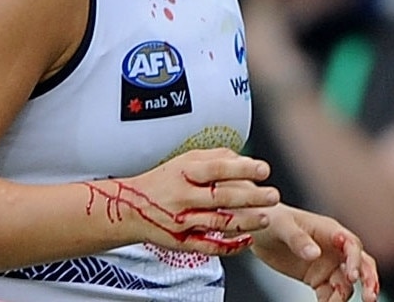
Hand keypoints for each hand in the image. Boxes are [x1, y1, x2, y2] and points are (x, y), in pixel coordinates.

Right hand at [89, 148, 280, 255]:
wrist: (131, 208)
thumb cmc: (162, 181)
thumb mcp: (184, 160)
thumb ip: (213, 157)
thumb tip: (241, 157)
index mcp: (184, 172)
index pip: (217, 168)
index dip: (242, 168)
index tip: (263, 168)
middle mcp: (183, 196)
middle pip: (221, 196)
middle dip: (251, 196)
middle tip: (272, 194)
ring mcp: (183, 221)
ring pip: (218, 222)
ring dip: (245, 221)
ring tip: (266, 217)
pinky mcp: (182, 242)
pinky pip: (210, 246)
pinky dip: (230, 246)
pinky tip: (247, 241)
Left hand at [252, 204, 379, 301]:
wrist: (256, 230)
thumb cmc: (270, 218)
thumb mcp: (281, 225)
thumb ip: (298, 238)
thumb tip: (314, 253)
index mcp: (328, 229)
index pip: (351, 244)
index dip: (355, 260)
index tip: (352, 275)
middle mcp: (332, 247)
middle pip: (359, 264)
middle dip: (368, 280)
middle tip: (369, 297)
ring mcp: (326, 264)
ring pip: (346, 283)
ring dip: (346, 296)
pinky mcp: (317, 278)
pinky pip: (331, 294)